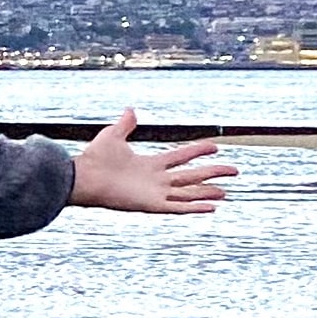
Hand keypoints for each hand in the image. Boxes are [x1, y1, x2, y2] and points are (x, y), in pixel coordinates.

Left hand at [68, 109, 236, 215]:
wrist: (83, 178)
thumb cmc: (94, 159)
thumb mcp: (113, 136)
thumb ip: (125, 124)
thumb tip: (130, 110)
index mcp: (150, 164)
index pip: (180, 157)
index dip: (197, 151)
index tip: (215, 147)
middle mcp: (156, 180)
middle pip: (191, 176)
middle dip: (212, 173)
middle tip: (234, 171)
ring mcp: (155, 193)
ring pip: (188, 193)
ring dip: (207, 192)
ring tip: (226, 192)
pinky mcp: (151, 205)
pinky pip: (177, 207)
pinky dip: (194, 207)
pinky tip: (212, 207)